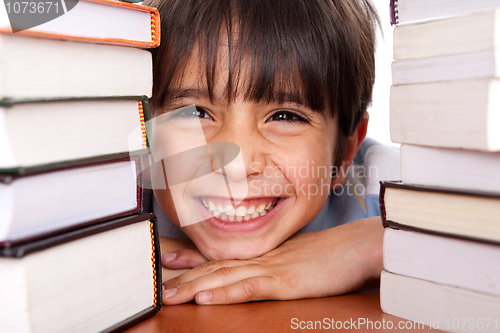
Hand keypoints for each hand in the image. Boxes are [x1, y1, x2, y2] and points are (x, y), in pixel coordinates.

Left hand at [160, 217, 383, 303]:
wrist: (359, 245)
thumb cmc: (334, 254)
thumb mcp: (300, 258)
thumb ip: (279, 264)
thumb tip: (268, 271)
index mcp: (264, 253)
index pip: (223, 256)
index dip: (195, 258)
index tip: (170, 258)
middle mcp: (262, 258)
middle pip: (217, 267)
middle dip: (185, 277)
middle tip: (158, 284)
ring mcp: (272, 268)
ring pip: (225, 277)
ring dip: (195, 287)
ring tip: (170, 295)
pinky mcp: (285, 281)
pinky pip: (250, 287)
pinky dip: (226, 293)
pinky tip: (207, 299)